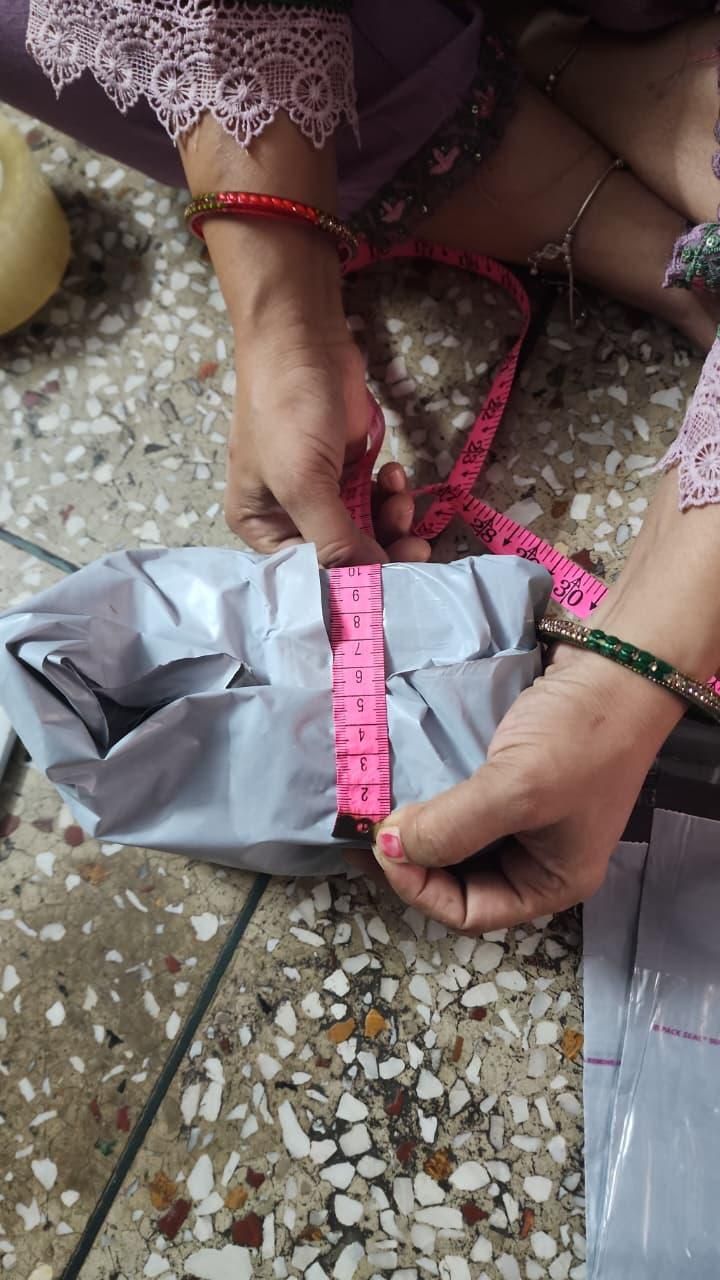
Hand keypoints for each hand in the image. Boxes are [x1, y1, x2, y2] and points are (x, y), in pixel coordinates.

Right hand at [227, 325, 430, 565]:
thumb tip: (368, 585)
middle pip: (342, 556)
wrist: (303, 338)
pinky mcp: (348, 471)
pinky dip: (390, 494)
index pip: (309, 575)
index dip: (349, 584)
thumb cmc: (287, 410)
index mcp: (262, 526)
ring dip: (391, 521)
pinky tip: (393, 473)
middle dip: (381, 551)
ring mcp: (321, 493)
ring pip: (366, 530)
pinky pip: (375, 501)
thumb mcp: (303, 482)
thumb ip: (334, 539)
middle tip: (417, 547)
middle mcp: (289, 517)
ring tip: (402, 498)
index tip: (392, 585)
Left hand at [364, 641, 682, 931]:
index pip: (469, 912)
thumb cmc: (583, 737)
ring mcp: (525, 816)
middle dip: (412, 861)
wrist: (620, 663)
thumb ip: (451, 827)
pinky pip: (462, 802)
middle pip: (458, 879)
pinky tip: (404, 782)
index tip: (382, 847)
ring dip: (417, 829)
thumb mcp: (517, 789)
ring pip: (456, 840)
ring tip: (376, 809)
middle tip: (366, 830)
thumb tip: (387, 847)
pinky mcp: (511, 778)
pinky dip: (431, 798)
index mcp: (550, 882)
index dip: (419, 888)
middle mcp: (536, 857)